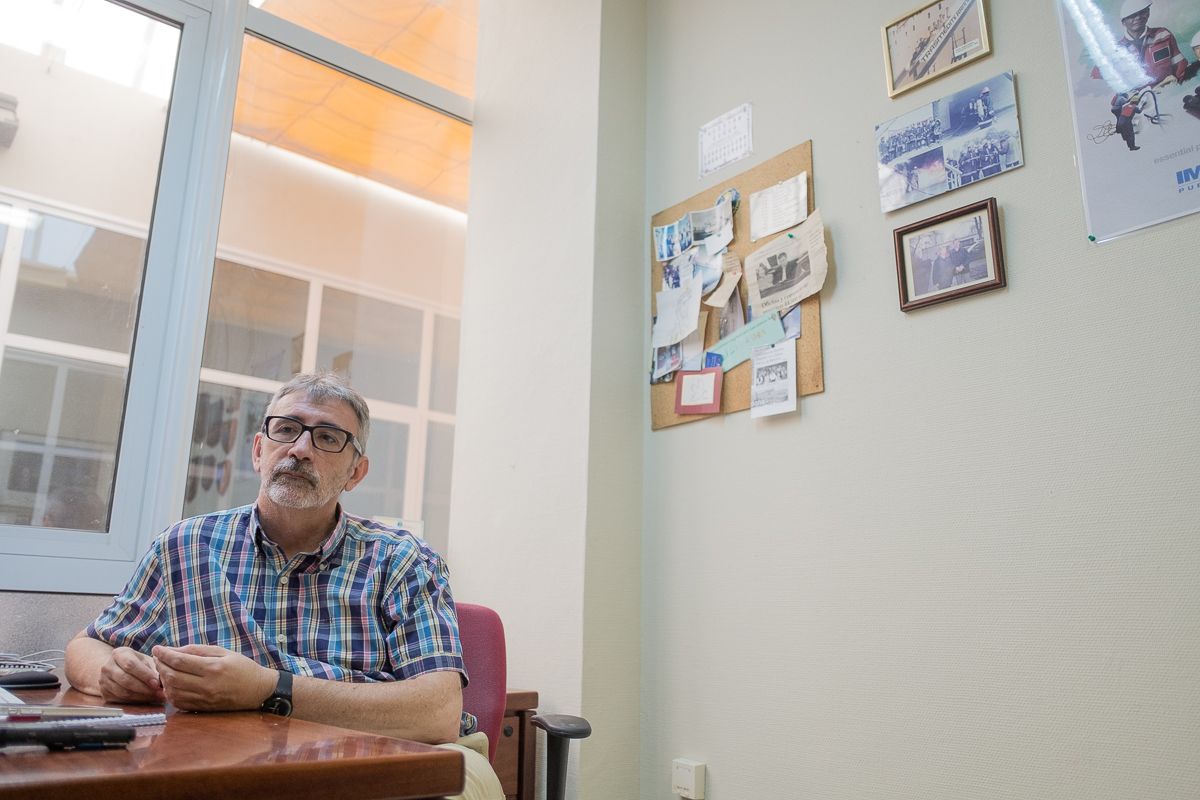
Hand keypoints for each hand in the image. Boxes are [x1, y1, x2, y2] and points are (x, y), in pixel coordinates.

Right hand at [98, 646, 165, 703]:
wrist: (117, 669)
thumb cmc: (136, 664)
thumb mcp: (144, 660)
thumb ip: (152, 667)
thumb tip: (163, 681)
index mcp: (118, 653)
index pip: (130, 664)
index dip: (144, 675)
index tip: (157, 683)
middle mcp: (107, 666)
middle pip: (125, 680)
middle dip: (144, 688)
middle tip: (158, 693)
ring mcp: (103, 681)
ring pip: (123, 692)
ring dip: (141, 696)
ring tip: (155, 697)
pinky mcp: (104, 693)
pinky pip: (120, 700)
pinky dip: (134, 701)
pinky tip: (146, 700)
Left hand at [152, 644, 276, 711]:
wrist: (259, 690)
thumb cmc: (243, 668)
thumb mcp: (224, 652)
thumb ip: (199, 650)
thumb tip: (175, 650)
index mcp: (213, 668)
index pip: (180, 661)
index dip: (165, 654)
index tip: (157, 648)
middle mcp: (207, 685)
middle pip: (172, 677)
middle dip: (160, 666)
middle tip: (157, 658)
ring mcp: (204, 699)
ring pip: (173, 691)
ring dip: (163, 680)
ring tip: (163, 670)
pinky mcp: (203, 708)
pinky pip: (179, 703)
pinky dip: (170, 694)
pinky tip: (171, 685)